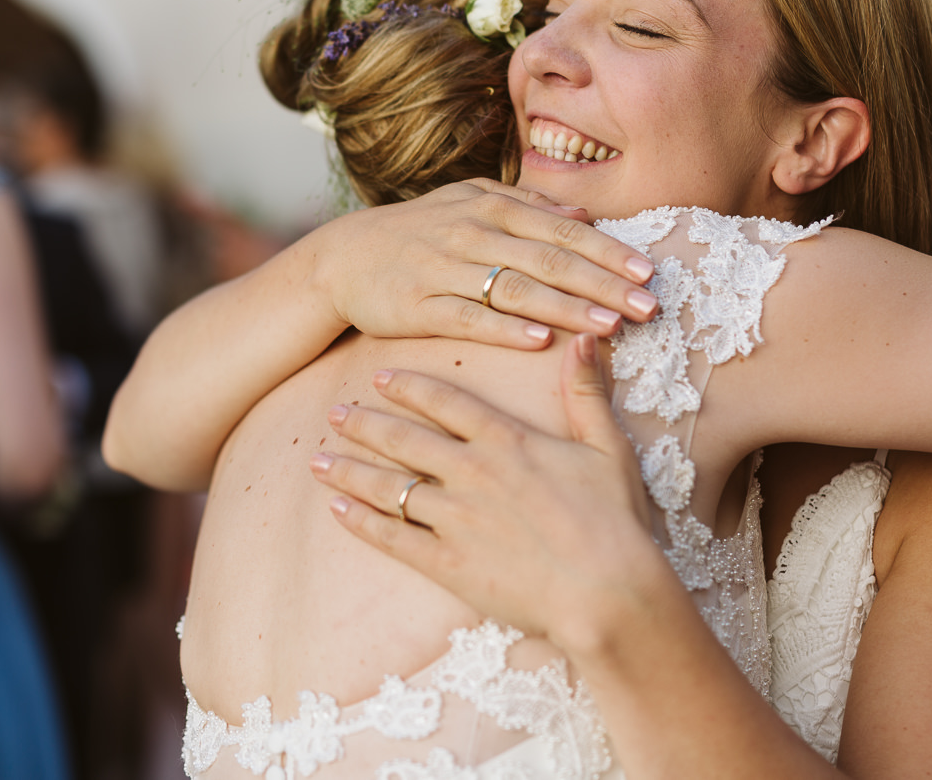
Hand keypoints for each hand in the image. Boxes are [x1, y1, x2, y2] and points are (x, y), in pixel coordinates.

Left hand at [309, 335, 659, 649]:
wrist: (608, 593)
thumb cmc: (615, 521)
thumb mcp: (608, 447)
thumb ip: (587, 392)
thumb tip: (584, 339)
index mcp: (506, 441)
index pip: (445, 403)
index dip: (409, 388)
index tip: (380, 377)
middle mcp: (471, 473)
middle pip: (403, 440)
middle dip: (364, 425)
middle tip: (333, 412)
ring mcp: (454, 519)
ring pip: (387, 486)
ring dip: (348, 471)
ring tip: (316, 459)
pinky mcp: (447, 565)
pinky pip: (391, 538)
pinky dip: (360, 522)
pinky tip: (336, 510)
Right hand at [311, 179, 657, 349]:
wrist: (342, 258)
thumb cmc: (420, 233)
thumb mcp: (471, 202)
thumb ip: (529, 206)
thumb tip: (586, 213)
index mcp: (492, 206)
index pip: (563, 230)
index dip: (608, 252)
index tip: (649, 273)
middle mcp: (473, 232)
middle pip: (549, 260)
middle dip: (603, 285)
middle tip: (648, 307)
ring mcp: (444, 268)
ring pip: (515, 289)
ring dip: (566, 308)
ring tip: (609, 328)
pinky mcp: (418, 305)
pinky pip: (468, 318)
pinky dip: (504, 328)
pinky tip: (539, 341)